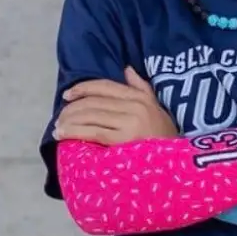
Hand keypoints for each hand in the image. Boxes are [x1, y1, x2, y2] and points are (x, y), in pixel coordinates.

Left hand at [54, 68, 178, 144]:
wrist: (178, 166)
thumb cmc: (166, 140)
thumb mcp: (158, 109)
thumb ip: (142, 88)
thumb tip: (127, 69)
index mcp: (140, 98)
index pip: (104, 86)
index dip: (82, 88)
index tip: (67, 96)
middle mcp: (134, 106)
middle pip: (93, 102)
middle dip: (71, 109)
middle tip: (59, 118)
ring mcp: (129, 123)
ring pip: (90, 116)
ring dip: (69, 121)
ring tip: (58, 129)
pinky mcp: (123, 140)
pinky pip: (92, 132)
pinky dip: (74, 132)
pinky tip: (63, 135)